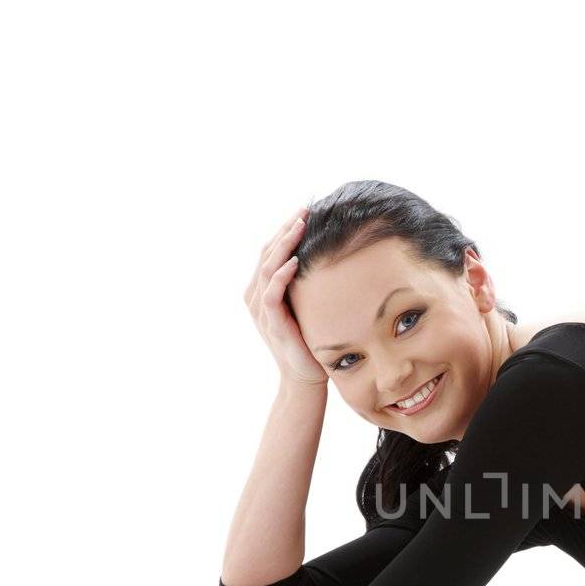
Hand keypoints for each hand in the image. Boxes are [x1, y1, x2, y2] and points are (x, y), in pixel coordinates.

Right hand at [245, 205, 325, 387]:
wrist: (306, 376)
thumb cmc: (311, 340)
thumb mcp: (308, 305)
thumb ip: (306, 283)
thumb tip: (328, 256)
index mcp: (263, 289)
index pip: (270, 251)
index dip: (285, 229)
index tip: (306, 210)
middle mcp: (256, 296)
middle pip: (266, 253)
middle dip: (286, 229)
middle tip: (305, 209)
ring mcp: (262, 310)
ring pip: (267, 268)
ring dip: (284, 244)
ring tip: (300, 225)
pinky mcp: (272, 323)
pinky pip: (272, 294)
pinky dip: (281, 275)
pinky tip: (293, 261)